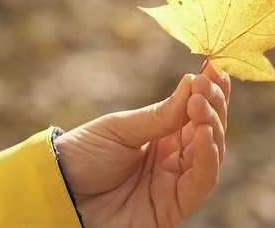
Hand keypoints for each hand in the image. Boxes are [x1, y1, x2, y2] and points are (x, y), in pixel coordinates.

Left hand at [54, 63, 230, 227]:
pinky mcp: (174, 205)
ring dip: (213, 125)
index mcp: (161, 135)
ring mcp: (175, 180)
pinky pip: (202, 180)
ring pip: (212, 152)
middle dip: (214, 104)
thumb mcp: (120, 128)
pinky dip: (208, 155)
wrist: (59, 193)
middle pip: (209, 129)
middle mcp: (173, 157)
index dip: (211, 92)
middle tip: (208, 83)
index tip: (216, 68)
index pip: (195, 111)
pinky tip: (204, 131)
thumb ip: (160, 114)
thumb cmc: (84, 156)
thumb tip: (193, 82)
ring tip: (201, 102)